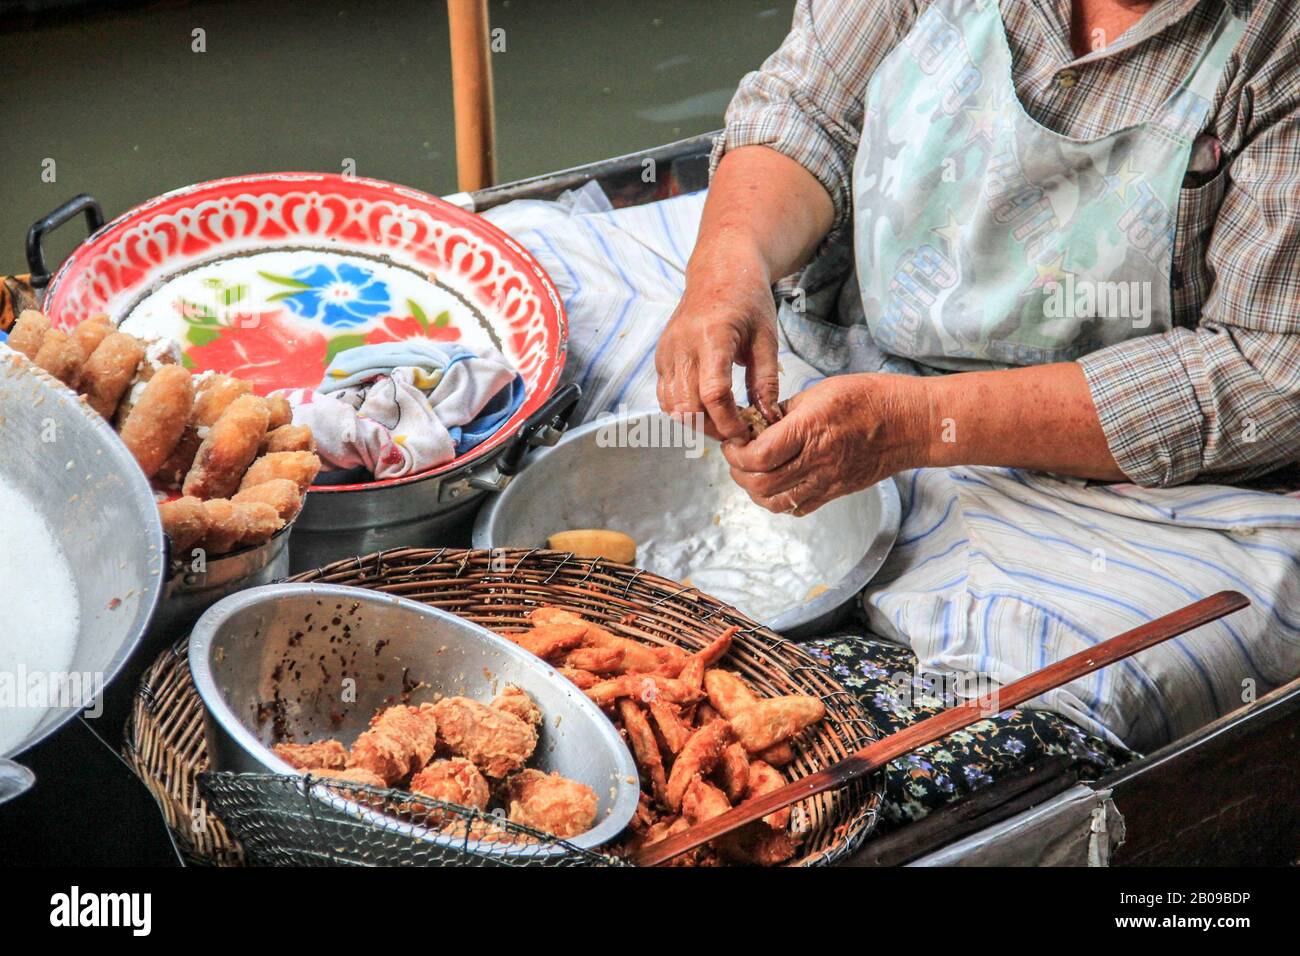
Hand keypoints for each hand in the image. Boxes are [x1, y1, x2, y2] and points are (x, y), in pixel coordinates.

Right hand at [655, 245, 780, 440]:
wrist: (720, 272)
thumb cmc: (747, 300)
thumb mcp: (766, 338)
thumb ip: (765, 380)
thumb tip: (768, 417)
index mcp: (713, 337)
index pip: (713, 393)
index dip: (728, 421)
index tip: (744, 432)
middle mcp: (683, 345)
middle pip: (688, 405)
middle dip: (711, 428)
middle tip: (734, 433)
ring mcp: (667, 351)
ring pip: (672, 405)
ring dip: (695, 422)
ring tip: (720, 422)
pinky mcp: (661, 356)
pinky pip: (664, 395)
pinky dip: (682, 409)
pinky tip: (704, 408)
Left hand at [722, 373, 928, 514]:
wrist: (909, 423)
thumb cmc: (869, 399)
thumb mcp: (820, 391)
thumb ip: (785, 411)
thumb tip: (757, 424)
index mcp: (810, 430)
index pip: (758, 457)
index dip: (736, 454)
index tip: (733, 442)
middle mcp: (817, 461)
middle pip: (761, 484)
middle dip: (739, 472)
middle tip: (738, 458)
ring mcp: (827, 481)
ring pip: (775, 502)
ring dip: (755, 490)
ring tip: (754, 472)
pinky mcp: (836, 492)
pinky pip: (798, 508)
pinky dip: (779, 500)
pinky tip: (778, 482)